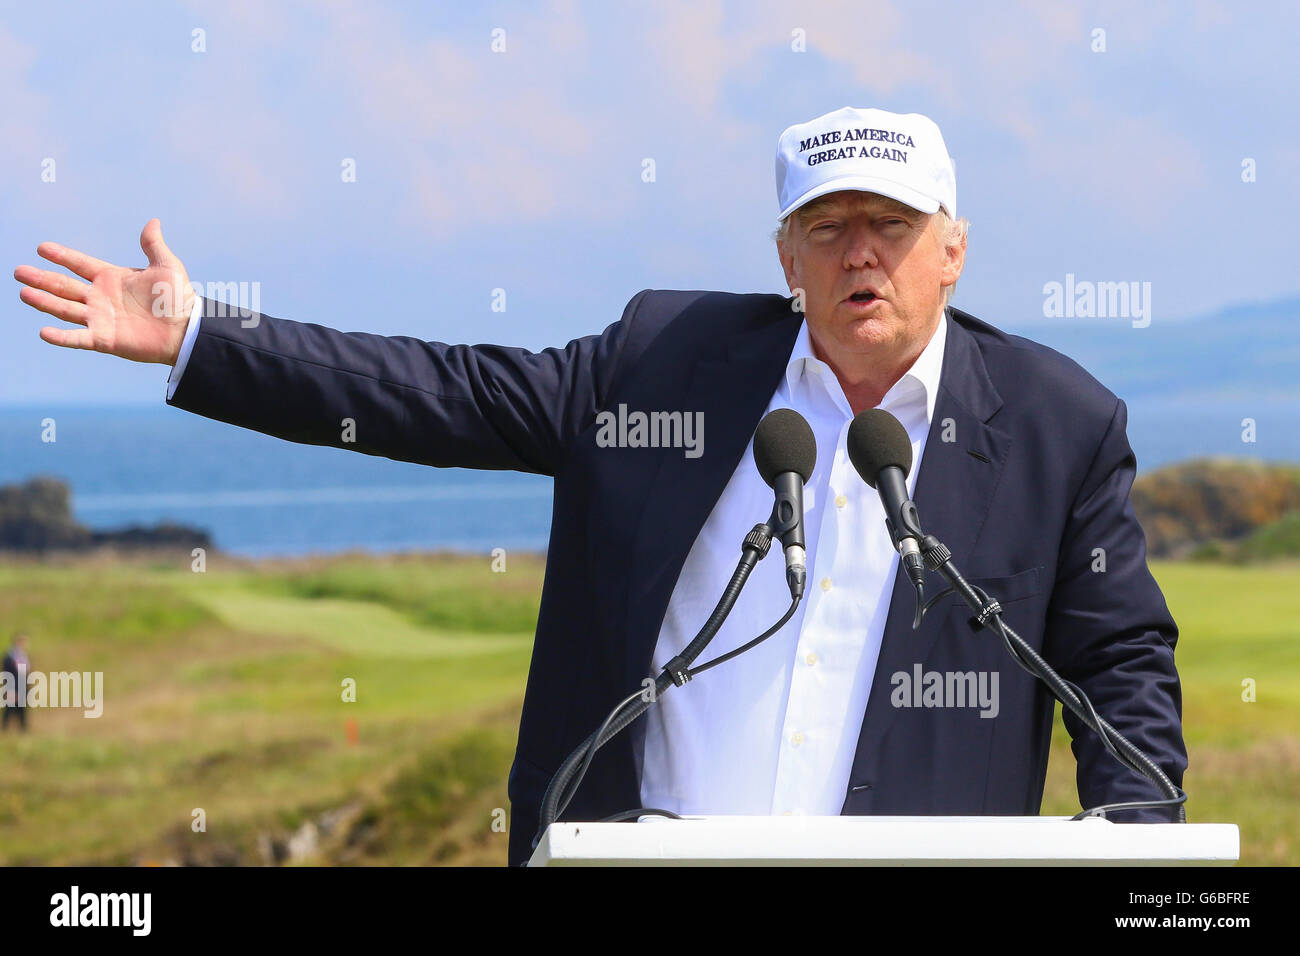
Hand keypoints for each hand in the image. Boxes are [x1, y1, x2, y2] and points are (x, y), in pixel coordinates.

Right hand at [13, 218, 194, 364]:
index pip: (80, 265)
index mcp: (111, 278)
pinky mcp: (105, 340)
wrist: (187, 330)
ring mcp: (100, 319)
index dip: (62, 256)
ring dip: (44, 302)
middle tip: (19, 271)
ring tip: (23, 293)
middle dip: (42, 278)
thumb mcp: (166, 267)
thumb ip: (153, 245)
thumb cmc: (179, 299)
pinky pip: (79, 338)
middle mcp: (100, 298)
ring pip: (65, 309)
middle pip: (64, 286)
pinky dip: (62, 337)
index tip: (42, 247)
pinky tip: (44, 333)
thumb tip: (153, 221)